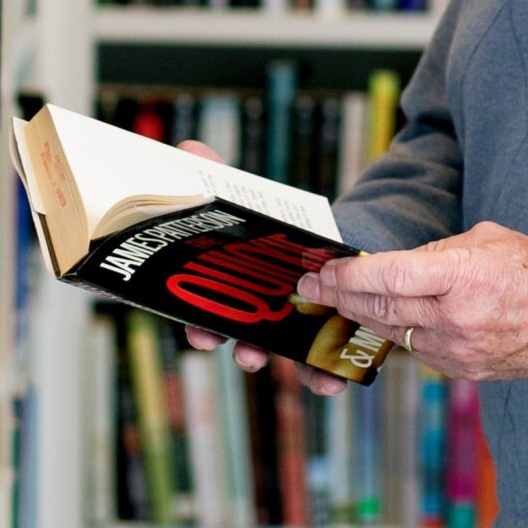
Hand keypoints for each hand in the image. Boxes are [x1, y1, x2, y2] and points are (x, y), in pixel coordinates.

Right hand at [171, 140, 352, 396]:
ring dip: (295, 369)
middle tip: (248, 354)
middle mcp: (255, 318)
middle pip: (245, 342)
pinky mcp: (322, 334)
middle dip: (245, 351)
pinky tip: (338, 377)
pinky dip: (329, 372)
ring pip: (287, 358)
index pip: (205, 314)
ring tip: (309, 374)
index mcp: (228, 291)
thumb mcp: (242, 198)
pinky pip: (323, 363)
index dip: (199, 327)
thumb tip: (190, 150)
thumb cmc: (269, 227)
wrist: (323, 239)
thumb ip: (216, 177)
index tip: (200, 332)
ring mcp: (289, 331)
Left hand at [301, 221, 527, 382]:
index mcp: (461, 277)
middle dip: (340, 298)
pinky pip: (419, 351)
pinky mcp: (466, 370)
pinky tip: (386, 320)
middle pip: (380, 309)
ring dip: (364, 317)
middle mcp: (457, 317)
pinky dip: (400, 334)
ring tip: (339, 302)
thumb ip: (435, 252)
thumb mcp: (483, 240)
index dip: (346, 276)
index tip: (320, 272)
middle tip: (312, 288)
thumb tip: (392, 264)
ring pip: (395, 334)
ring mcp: (461, 350)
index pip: (387, 276)